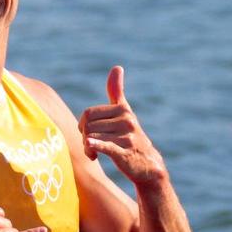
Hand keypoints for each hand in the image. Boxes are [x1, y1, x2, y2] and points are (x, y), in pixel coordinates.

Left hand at [78, 66, 166, 184]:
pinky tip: (91, 149)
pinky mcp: (125, 153)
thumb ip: (117, 91)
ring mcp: (126, 137)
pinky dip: (95, 146)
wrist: (147, 165)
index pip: (89, 113)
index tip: (88, 133)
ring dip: (88, 148)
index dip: (83, 125)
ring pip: (92, 138)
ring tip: (94, 153)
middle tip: (91, 146)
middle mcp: (126, 120)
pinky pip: (105, 146)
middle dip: (85, 137)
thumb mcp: (125, 112)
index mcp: (123, 109)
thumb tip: (117, 67)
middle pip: (88, 126)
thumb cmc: (130, 137)